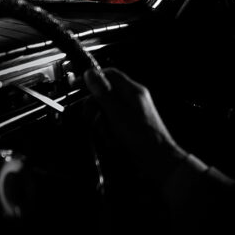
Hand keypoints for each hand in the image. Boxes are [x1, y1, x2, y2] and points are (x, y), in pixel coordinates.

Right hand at [83, 67, 186, 184]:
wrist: (157, 161)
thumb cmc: (142, 137)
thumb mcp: (117, 113)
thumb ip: (103, 93)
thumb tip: (90, 74)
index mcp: (133, 91)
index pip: (109, 75)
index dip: (92, 79)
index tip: (77, 86)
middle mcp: (132, 100)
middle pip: (105, 95)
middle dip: (95, 108)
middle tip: (91, 118)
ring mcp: (131, 114)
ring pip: (105, 112)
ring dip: (102, 125)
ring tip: (109, 136)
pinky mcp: (129, 127)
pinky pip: (111, 125)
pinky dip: (109, 134)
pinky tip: (114, 142)